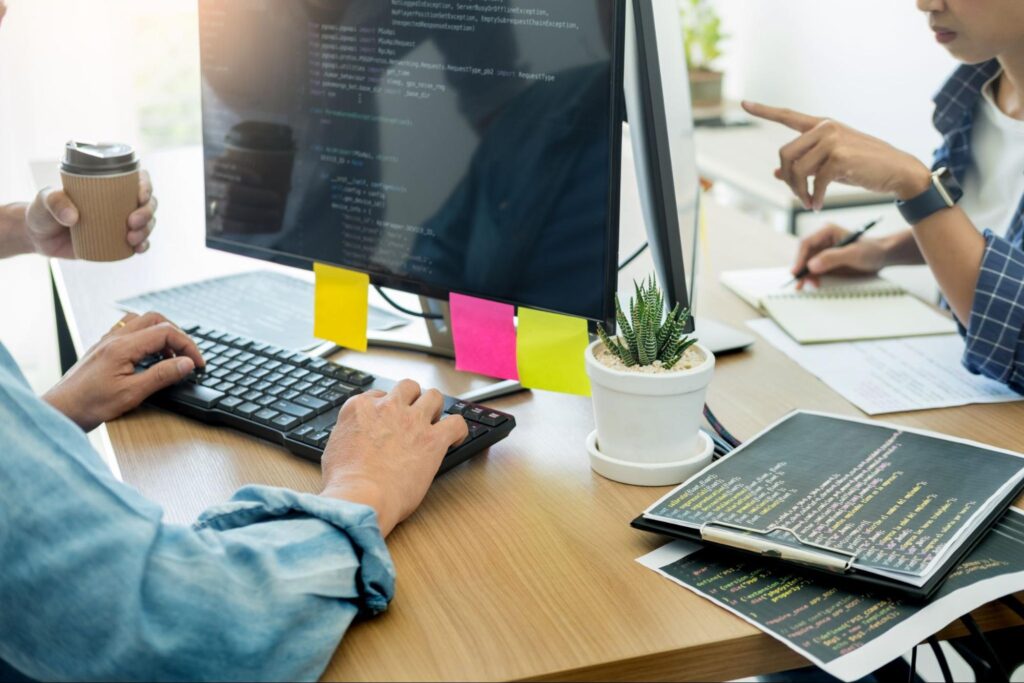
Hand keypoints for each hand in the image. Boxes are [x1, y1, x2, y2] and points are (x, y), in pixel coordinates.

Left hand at [26, 170, 157, 258]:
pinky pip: (138, 243)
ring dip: (146, 230)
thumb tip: (73, 217)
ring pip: (146, 223)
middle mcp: (118, 202)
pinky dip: (143, 245)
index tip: (140, 196)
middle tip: (133, 222)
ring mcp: (119, 222)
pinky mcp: (117, 241)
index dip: (146, 185)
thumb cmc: (42, 211)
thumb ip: (56, 202)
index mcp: (107, 185)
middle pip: (147, 203)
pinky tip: (138, 249)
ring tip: (132, 238)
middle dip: (147, 212)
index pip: (136, 179)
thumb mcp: (45, 200)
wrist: (38, 237)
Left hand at [43, 313, 204, 431]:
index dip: (188, 346)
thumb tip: (187, 364)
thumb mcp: (131, 394)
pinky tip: (148, 355)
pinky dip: (146, 337)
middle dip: (177, 335)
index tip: (197, 364)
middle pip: (156, 319)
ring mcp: (107, 341)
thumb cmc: (90, 404)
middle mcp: (114, 338)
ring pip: (142, 321)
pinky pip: (129, 329)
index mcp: (123, 346)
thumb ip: (161, 375)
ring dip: (161, 333)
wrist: (60, 410)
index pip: (166, 332)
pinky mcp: (103, 348)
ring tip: (169, 356)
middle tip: (187, 357)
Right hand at [319, 380, 468, 536]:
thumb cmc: (344, 482)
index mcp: (360, 408)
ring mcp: (412, 420)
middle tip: (414, 417)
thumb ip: (347, 436)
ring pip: (434, 396)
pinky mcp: (433, 439)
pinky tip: (454, 440)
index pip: (378, 395)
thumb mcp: (333, 450)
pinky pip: (457, 423)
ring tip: (435, 424)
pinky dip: (458, 430)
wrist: (361, 497)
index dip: (386, 409)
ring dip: (436, 408)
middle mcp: (388, 407)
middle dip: (413, 399)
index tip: (389, 421)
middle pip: (407, 387)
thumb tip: (354, 440)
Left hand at [741, 101, 932, 209]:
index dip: (764, 111)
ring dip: (799, 192)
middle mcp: (825, 128)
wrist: (897, 172)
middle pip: (784, 153)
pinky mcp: (839, 157)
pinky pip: (814, 182)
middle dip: (787, 178)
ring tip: (808, 203)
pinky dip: (813, 198)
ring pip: (796, 170)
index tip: (744, 104)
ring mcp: (832, 140)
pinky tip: (817, 206)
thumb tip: (774, 173)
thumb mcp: (829, 165)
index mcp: (822, 126)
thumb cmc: (863, 168)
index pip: (788, 116)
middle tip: (798, 195)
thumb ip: (804, 165)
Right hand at [791, 223, 889, 288]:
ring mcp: (823, 252)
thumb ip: (832, 258)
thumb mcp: (853, 254)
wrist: (883, 257)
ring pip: (806, 263)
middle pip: (803, 254)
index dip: (799, 258)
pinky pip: (813, 270)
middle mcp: (822, 240)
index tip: (796, 272)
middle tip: (799, 283)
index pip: (806, 243)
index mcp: (826, 232)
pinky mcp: (826, 262)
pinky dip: (811, 278)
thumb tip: (812, 265)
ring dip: (804, 275)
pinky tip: (814, 284)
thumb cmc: (872, 250)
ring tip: (805, 286)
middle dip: (800, 269)